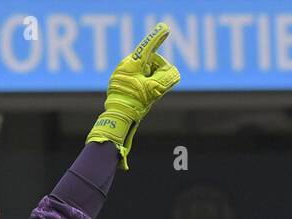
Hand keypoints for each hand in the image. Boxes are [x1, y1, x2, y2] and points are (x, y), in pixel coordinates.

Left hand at [86, 22, 180, 168]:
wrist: (118, 118)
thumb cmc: (134, 102)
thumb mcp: (154, 89)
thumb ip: (167, 78)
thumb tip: (173, 73)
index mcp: (132, 63)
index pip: (148, 47)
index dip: (158, 38)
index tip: (165, 28)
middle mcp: (126, 65)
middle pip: (150, 61)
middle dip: (156, 71)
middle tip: (155, 86)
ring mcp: (123, 74)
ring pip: (146, 71)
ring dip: (151, 80)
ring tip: (147, 94)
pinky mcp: (123, 82)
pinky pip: (140, 79)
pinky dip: (145, 85)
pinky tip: (142, 97)